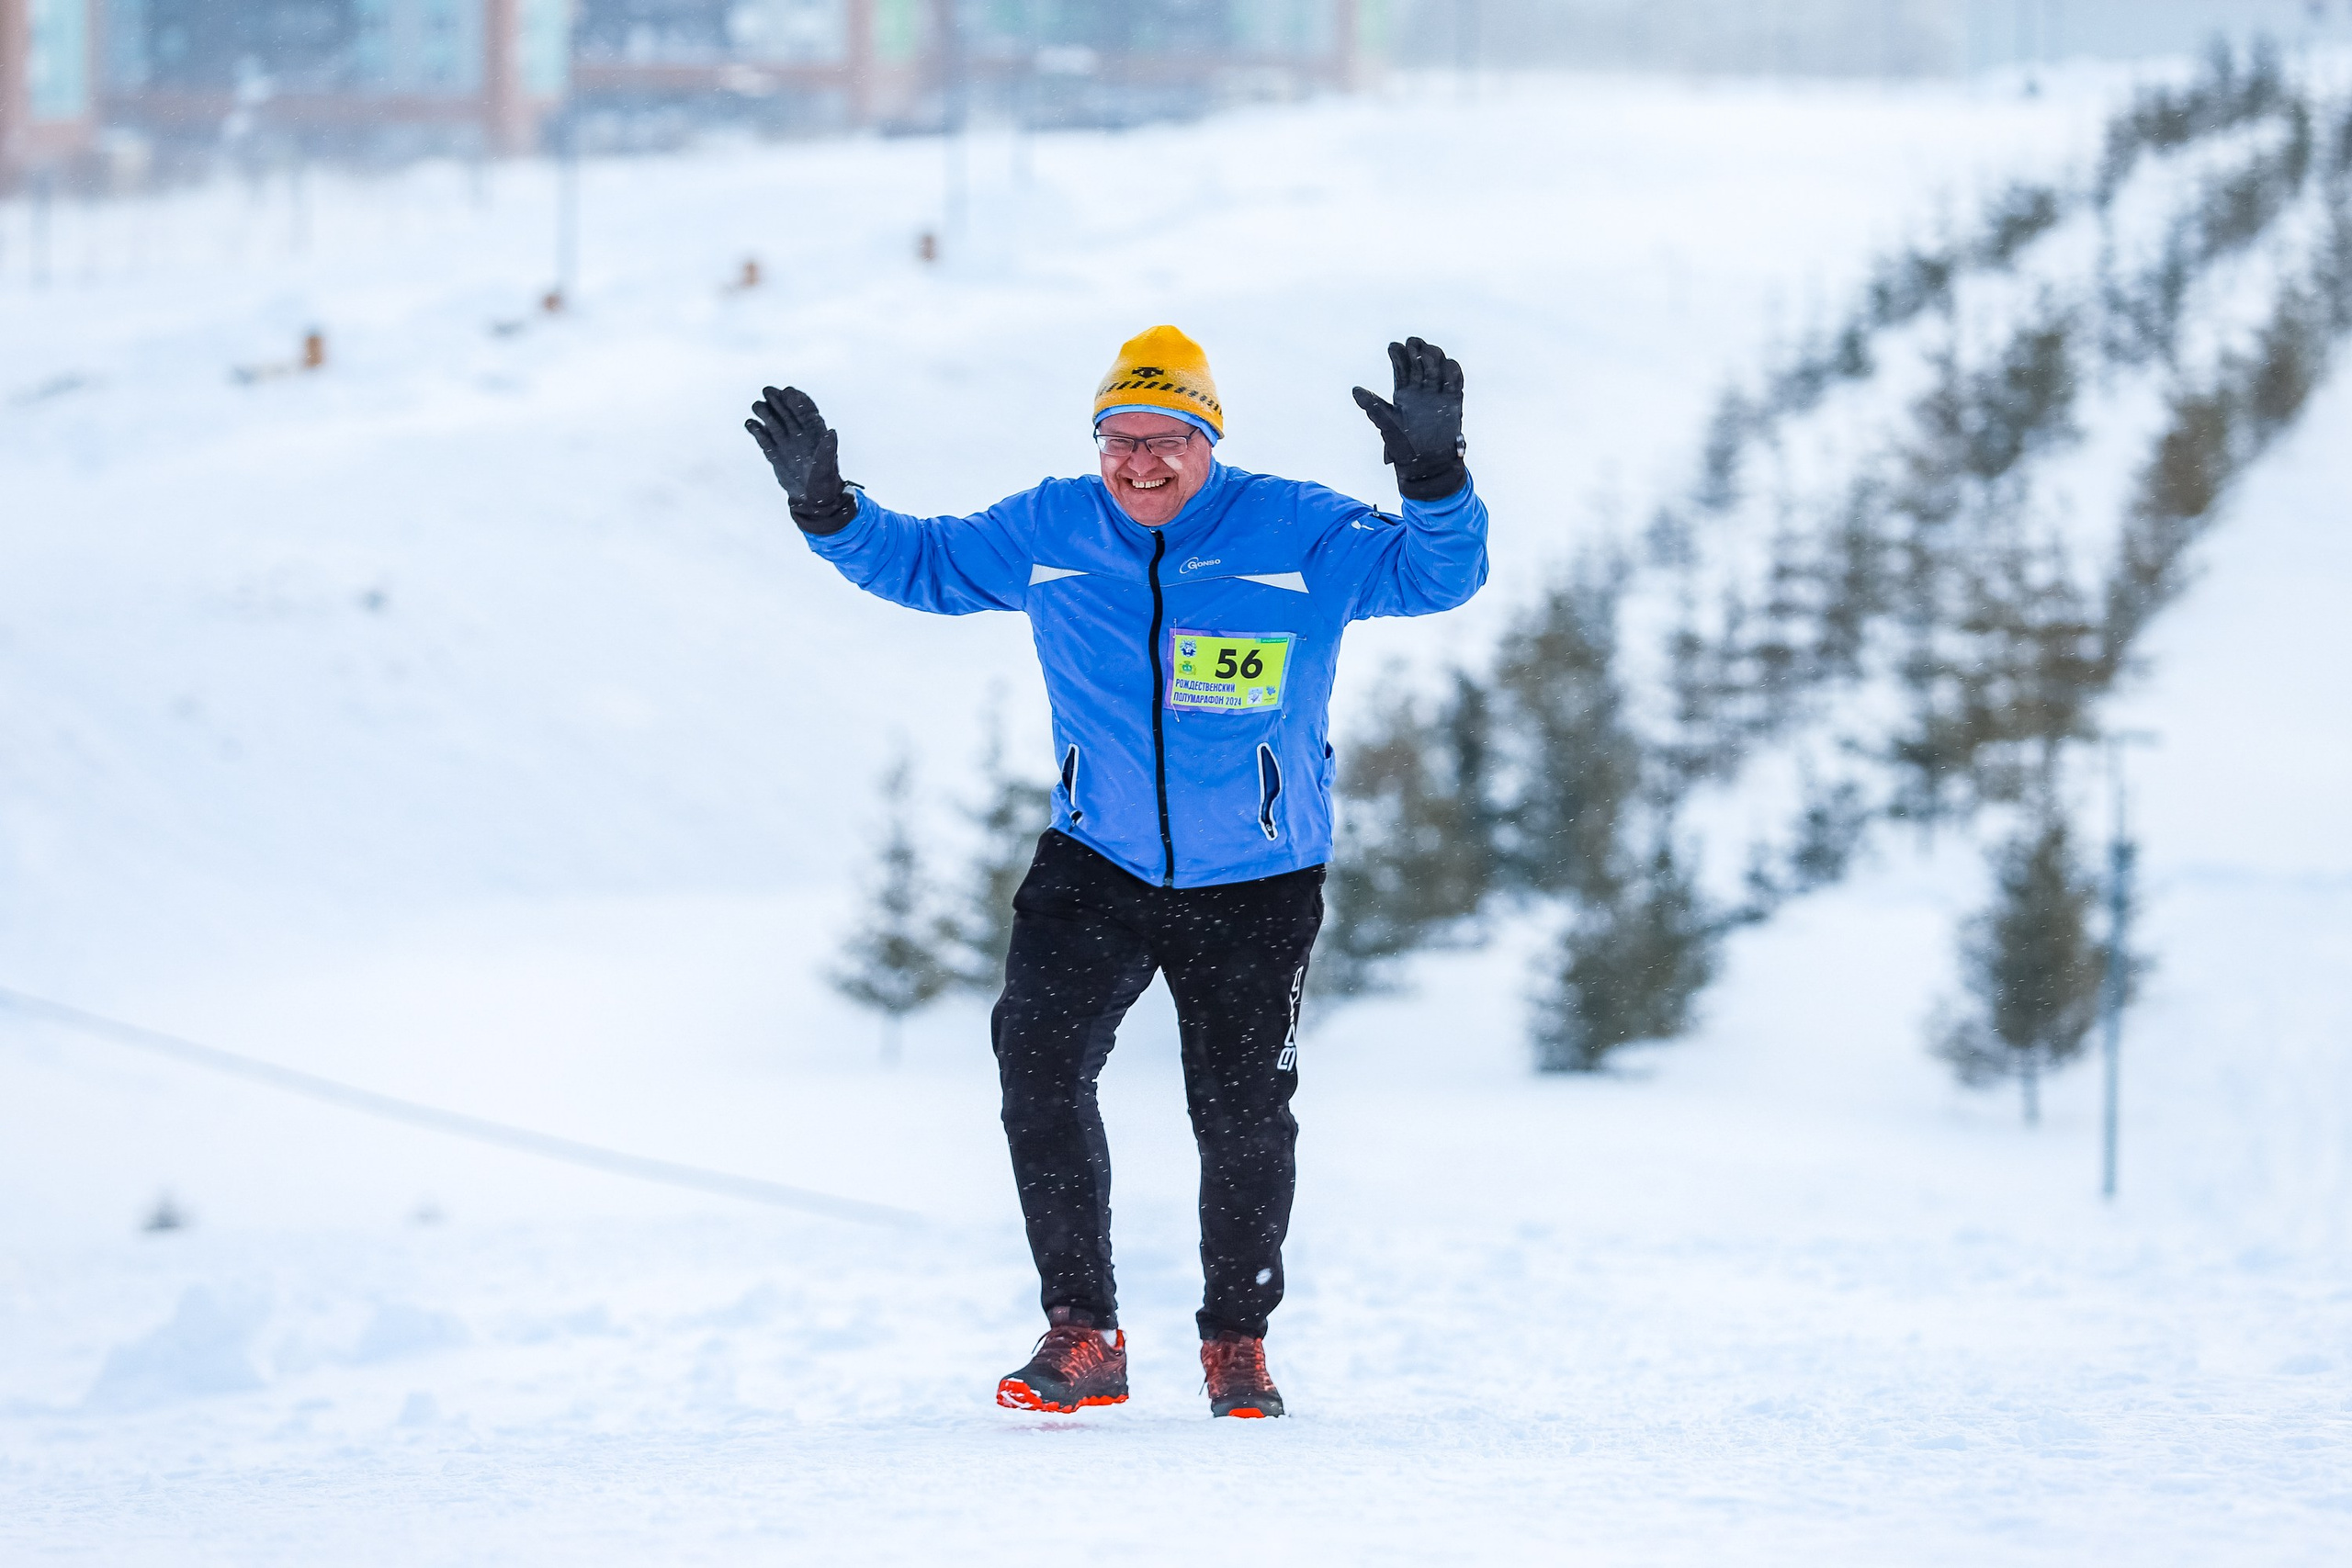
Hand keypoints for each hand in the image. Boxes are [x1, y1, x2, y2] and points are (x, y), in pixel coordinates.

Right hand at [745, 385, 855, 532]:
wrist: (812, 502)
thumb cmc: (824, 483)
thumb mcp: (827, 466)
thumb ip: (828, 449)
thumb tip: (832, 432)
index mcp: (815, 432)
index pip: (805, 410)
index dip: (797, 399)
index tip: (788, 392)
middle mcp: (800, 434)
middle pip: (787, 411)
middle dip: (778, 400)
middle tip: (767, 390)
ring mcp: (786, 442)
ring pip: (773, 422)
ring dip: (765, 412)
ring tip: (757, 406)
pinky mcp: (774, 453)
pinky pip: (763, 438)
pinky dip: (756, 430)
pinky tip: (750, 423)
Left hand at [1351, 338, 1466, 500]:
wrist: (1425, 466)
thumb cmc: (1402, 447)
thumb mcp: (1385, 425)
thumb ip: (1373, 406)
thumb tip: (1355, 390)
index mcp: (1403, 393)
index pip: (1401, 367)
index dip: (1398, 355)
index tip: (1393, 347)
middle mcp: (1420, 390)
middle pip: (1420, 363)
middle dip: (1417, 351)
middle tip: (1413, 343)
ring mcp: (1437, 395)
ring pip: (1437, 369)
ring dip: (1434, 357)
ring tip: (1428, 351)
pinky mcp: (1453, 402)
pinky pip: (1455, 383)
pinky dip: (1454, 372)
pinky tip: (1448, 365)